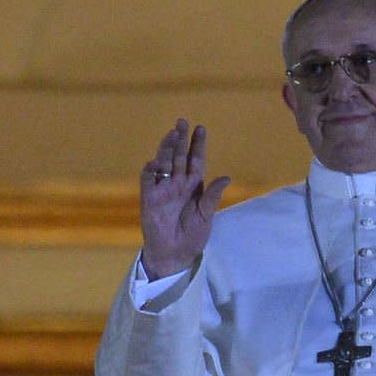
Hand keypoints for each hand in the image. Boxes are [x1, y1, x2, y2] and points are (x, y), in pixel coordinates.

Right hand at [139, 119, 229, 279]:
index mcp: (194, 186)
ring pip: (164, 164)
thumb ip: (212, 196)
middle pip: (179, 157)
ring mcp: (163, 190)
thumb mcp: (206, 215)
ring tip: (172, 134)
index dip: (198, 145)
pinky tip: (155, 161)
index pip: (196, 160)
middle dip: (181, 140)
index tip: (201, 128)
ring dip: (167, 149)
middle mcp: (178, 184)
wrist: (175, 254)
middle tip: (182, 122)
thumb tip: (226, 177)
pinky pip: (148, 181)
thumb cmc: (192, 235)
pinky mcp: (149, 199)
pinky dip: (150, 171)